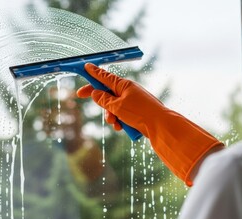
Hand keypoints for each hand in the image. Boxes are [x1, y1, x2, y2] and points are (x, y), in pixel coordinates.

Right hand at [77, 63, 223, 185]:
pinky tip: (122, 127)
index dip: (93, 73)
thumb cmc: (140, 112)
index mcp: (124, 85)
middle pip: (107, 93)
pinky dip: (119, 121)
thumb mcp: (117, 106)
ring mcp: (132, 102)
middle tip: (82, 96)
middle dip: (100, 101)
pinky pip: (122, 115)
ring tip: (115, 123)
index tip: (85, 67)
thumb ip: (103, 100)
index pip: (105, 77)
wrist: (160, 126)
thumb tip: (95, 92)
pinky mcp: (136, 112)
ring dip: (111, 116)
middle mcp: (128, 91)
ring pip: (113, 107)